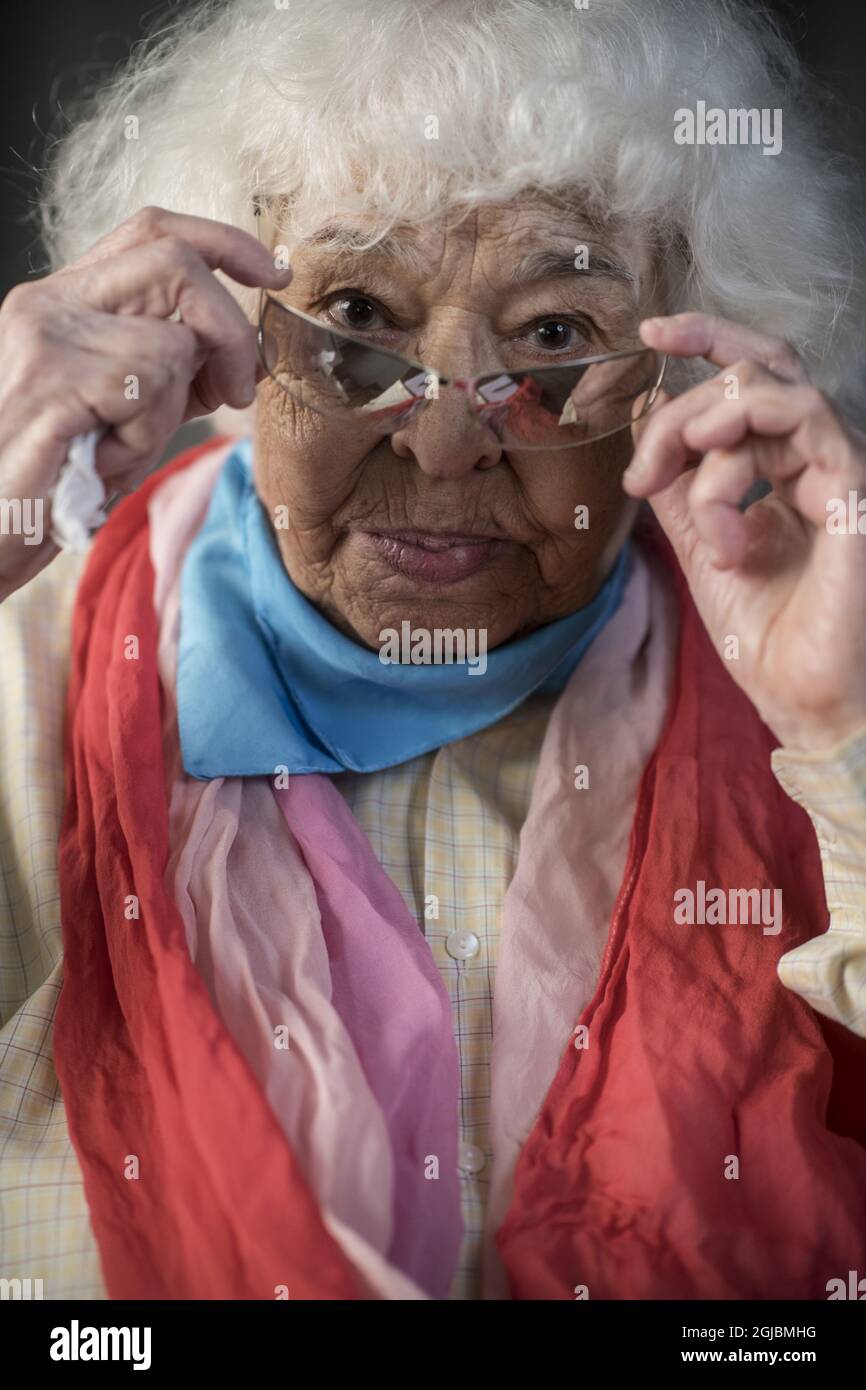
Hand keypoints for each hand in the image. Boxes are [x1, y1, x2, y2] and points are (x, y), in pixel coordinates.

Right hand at [0, 206, 290, 600]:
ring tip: (120, 447)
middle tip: (235, 392)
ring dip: (168, 413)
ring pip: (169, 342)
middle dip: (229, 330)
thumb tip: (245, 355)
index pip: (154, 231)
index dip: (225, 243)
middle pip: (175, 262)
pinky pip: (144, 389)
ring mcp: (46, 336)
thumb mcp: (132, 415)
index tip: (274, 274)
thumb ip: (179, 374)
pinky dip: (142, 438)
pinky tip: (102, 460)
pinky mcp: (49, 380)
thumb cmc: (58, 479)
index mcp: (69, 299)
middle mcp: (51, 302)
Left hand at [625, 311, 865, 752]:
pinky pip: (804, 422)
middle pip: (765, 367)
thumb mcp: (701, 543)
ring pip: (771, 391)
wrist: (800, 696)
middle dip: (696, 371)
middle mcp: (818, 458)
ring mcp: (840, 469)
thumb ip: (679, 483)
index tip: (648, 335)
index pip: (753, 380)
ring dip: (705, 425)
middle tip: (645, 430)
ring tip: (670, 477)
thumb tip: (648, 417)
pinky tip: (714, 504)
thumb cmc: (764, 632)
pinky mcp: (853, 488)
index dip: (708, 341)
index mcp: (786, 466)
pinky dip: (739, 456)